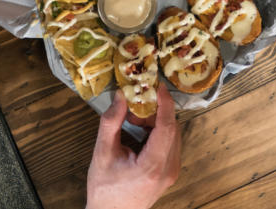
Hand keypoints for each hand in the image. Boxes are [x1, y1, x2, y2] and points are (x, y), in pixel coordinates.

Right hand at [86, 85, 180, 208]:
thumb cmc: (105, 189)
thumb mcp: (102, 153)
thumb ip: (111, 122)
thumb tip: (121, 96)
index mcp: (153, 166)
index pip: (167, 127)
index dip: (164, 103)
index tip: (158, 86)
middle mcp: (168, 170)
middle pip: (172, 129)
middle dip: (156, 111)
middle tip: (136, 103)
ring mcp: (172, 173)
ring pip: (173, 135)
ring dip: (156, 121)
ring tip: (133, 119)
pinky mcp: (170, 173)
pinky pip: (170, 144)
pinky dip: (157, 132)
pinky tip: (139, 131)